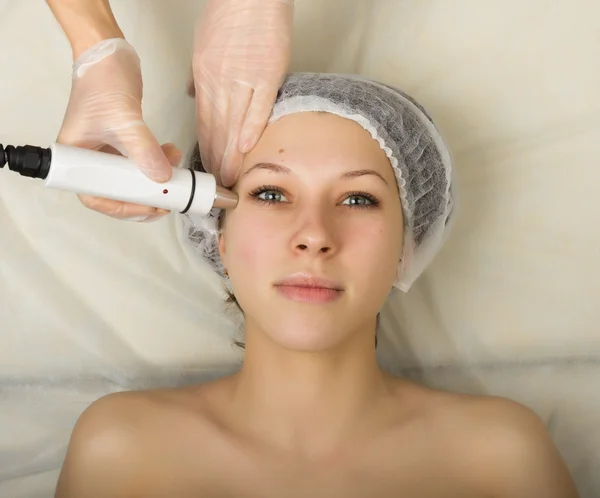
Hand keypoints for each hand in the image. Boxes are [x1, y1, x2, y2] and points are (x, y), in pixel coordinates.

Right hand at [57, 38, 175, 220]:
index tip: (148, 207)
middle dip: (142, 198)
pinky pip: (140, 162)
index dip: (121, 208)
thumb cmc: (103, 83)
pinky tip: (171, 152)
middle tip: (166, 202)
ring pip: (131, 178)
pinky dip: (156, 161)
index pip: (94, 196)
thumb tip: (162, 178)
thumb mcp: (124, 120)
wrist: (109, 54)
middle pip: (114, 192)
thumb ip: (143, 150)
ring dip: (153, 179)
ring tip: (175, 173)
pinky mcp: (121, 142)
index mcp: (75, 158)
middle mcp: (88, 158)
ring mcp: (106, 151)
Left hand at [190, 0, 293, 186]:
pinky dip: (252, 126)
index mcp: (206, 76)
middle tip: (218, 183)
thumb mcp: (204, 45)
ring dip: (231, 153)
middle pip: (217, 128)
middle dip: (217, 159)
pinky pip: (259, 105)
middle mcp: (220, 81)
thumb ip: (200, 75)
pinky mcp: (267, 72)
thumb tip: (194, 95)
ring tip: (231, 177)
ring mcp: (244, 78)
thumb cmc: (231, 13)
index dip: (206, 147)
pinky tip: (247, 147)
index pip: (204, 120)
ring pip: (234, 123)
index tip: (208, 166)